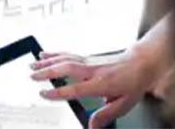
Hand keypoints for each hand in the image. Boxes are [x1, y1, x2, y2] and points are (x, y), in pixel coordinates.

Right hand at [31, 49, 158, 128]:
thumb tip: (91, 126)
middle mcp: (94, 70)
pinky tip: (45, 55)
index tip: (44, 94)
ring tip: (33, 65)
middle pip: (68, 68)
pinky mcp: (89, 58)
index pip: (77, 88)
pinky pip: (69, 55)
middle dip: (48, 72)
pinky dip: (55, 54)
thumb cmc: (134, 81)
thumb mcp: (125, 104)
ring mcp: (91, 62)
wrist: (142, 62)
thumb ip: (106, 115)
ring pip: (66, 59)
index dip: (59, 92)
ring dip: (48, 61)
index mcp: (101, 83)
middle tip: (32, 77)